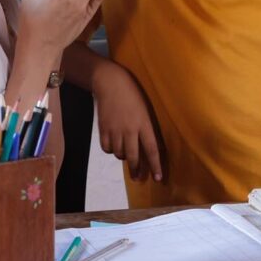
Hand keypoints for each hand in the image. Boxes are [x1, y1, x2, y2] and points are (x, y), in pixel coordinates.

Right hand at [93, 60, 162, 182]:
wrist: (110, 82)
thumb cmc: (132, 93)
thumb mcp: (144, 110)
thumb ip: (146, 128)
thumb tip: (150, 147)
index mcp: (143, 123)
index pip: (152, 149)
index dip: (155, 166)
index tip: (158, 179)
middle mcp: (130, 129)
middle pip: (134, 157)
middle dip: (136, 170)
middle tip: (138, 178)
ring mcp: (115, 130)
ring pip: (119, 154)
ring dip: (123, 157)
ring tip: (125, 153)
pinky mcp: (103, 129)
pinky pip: (107, 148)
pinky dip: (111, 150)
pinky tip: (114, 146)